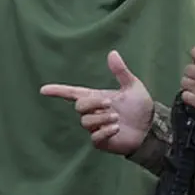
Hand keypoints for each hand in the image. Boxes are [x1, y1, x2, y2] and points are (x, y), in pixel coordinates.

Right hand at [39, 52, 153, 155]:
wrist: (151, 129)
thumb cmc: (141, 108)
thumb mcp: (132, 86)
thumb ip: (121, 71)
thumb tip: (112, 53)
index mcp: (97, 98)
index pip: (72, 93)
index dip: (57, 91)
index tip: (43, 90)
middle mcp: (93, 112)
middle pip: (79, 106)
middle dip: (93, 103)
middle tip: (110, 105)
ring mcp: (96, 128)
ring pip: (86, 121)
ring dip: (102, 118)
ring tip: (117, 119)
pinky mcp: (101, 141)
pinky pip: (94, 137)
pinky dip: (105, 131)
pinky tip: (117, 128)